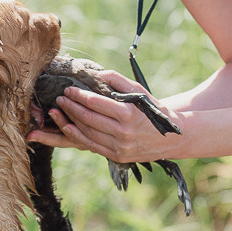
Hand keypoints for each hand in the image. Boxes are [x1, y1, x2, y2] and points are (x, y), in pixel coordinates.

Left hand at [28, 70, 182, 162]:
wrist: (171, 137)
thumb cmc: (152, 110)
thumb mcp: (139, 91)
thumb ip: (117, 80)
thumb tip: (95, 73)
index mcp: (128, 113)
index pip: (96, 103)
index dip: (78, 96)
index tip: (68, 89)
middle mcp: (123, 132)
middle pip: (88, 119)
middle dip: (70, 107)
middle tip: (60, 98)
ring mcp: (120, 147)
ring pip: (87, 133)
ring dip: (69, 121)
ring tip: (60, 111)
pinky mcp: (117, 156)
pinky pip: (92, 146)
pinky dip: (77, 136)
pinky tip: (67, 127)